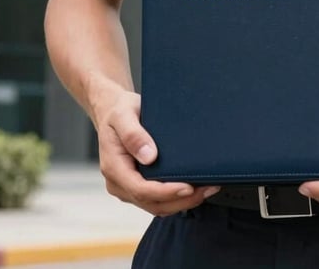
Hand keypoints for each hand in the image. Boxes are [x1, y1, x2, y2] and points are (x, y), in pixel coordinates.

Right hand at [96, 89, 219, 215]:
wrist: (113, 112)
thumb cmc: (118, 112)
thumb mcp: (123, 115)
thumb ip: (133, 135)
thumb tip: (149, 157)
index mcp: (113, 167)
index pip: (141, 189)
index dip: (166, 192)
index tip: (187, 187)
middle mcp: (118, 182)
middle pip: (151, 203)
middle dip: (181, 200)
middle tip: (206, 189)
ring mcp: (127, 187)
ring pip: (156, 205)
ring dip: (182, 202)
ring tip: (206, 190)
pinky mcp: (136, 186)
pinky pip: (156, 200)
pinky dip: (176, 198)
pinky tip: (194, 189)